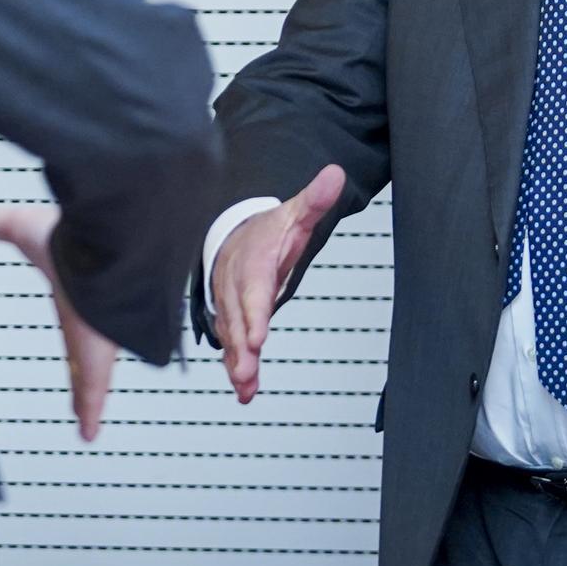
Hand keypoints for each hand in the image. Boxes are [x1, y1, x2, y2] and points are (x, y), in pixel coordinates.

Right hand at [0, 188, 116, 440]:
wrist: (113, 249)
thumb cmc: (71, 236)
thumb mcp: (21, 227)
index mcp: (71, 291)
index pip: (69, 316)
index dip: (65, 329)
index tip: (71, 345)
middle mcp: (87, 319)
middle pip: (83, 352)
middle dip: (82, 373)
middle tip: (81, 395)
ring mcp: (95, 344)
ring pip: (92, 378)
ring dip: (88, 396)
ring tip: (86, 418)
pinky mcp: (97, 362)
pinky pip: (92, 392)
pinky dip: (89, 409)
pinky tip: (87, 431)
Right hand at [211, 164, 345, 403]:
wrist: (234, 233)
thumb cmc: (268, 230)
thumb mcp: (294, 212)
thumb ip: (314, 199)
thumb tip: (336, 175)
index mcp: (252, 259)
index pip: (253, 288)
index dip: (254, 313)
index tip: (258, 338)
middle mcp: (235, 283)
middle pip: (237, 317)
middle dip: (240, 347)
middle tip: (247, 372)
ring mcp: (230, 303)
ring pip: (230, 334)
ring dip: (236, 362)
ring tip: (245, 387)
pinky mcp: (231, 318)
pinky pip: (230, 343)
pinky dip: (235, 365)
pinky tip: (244, 390)